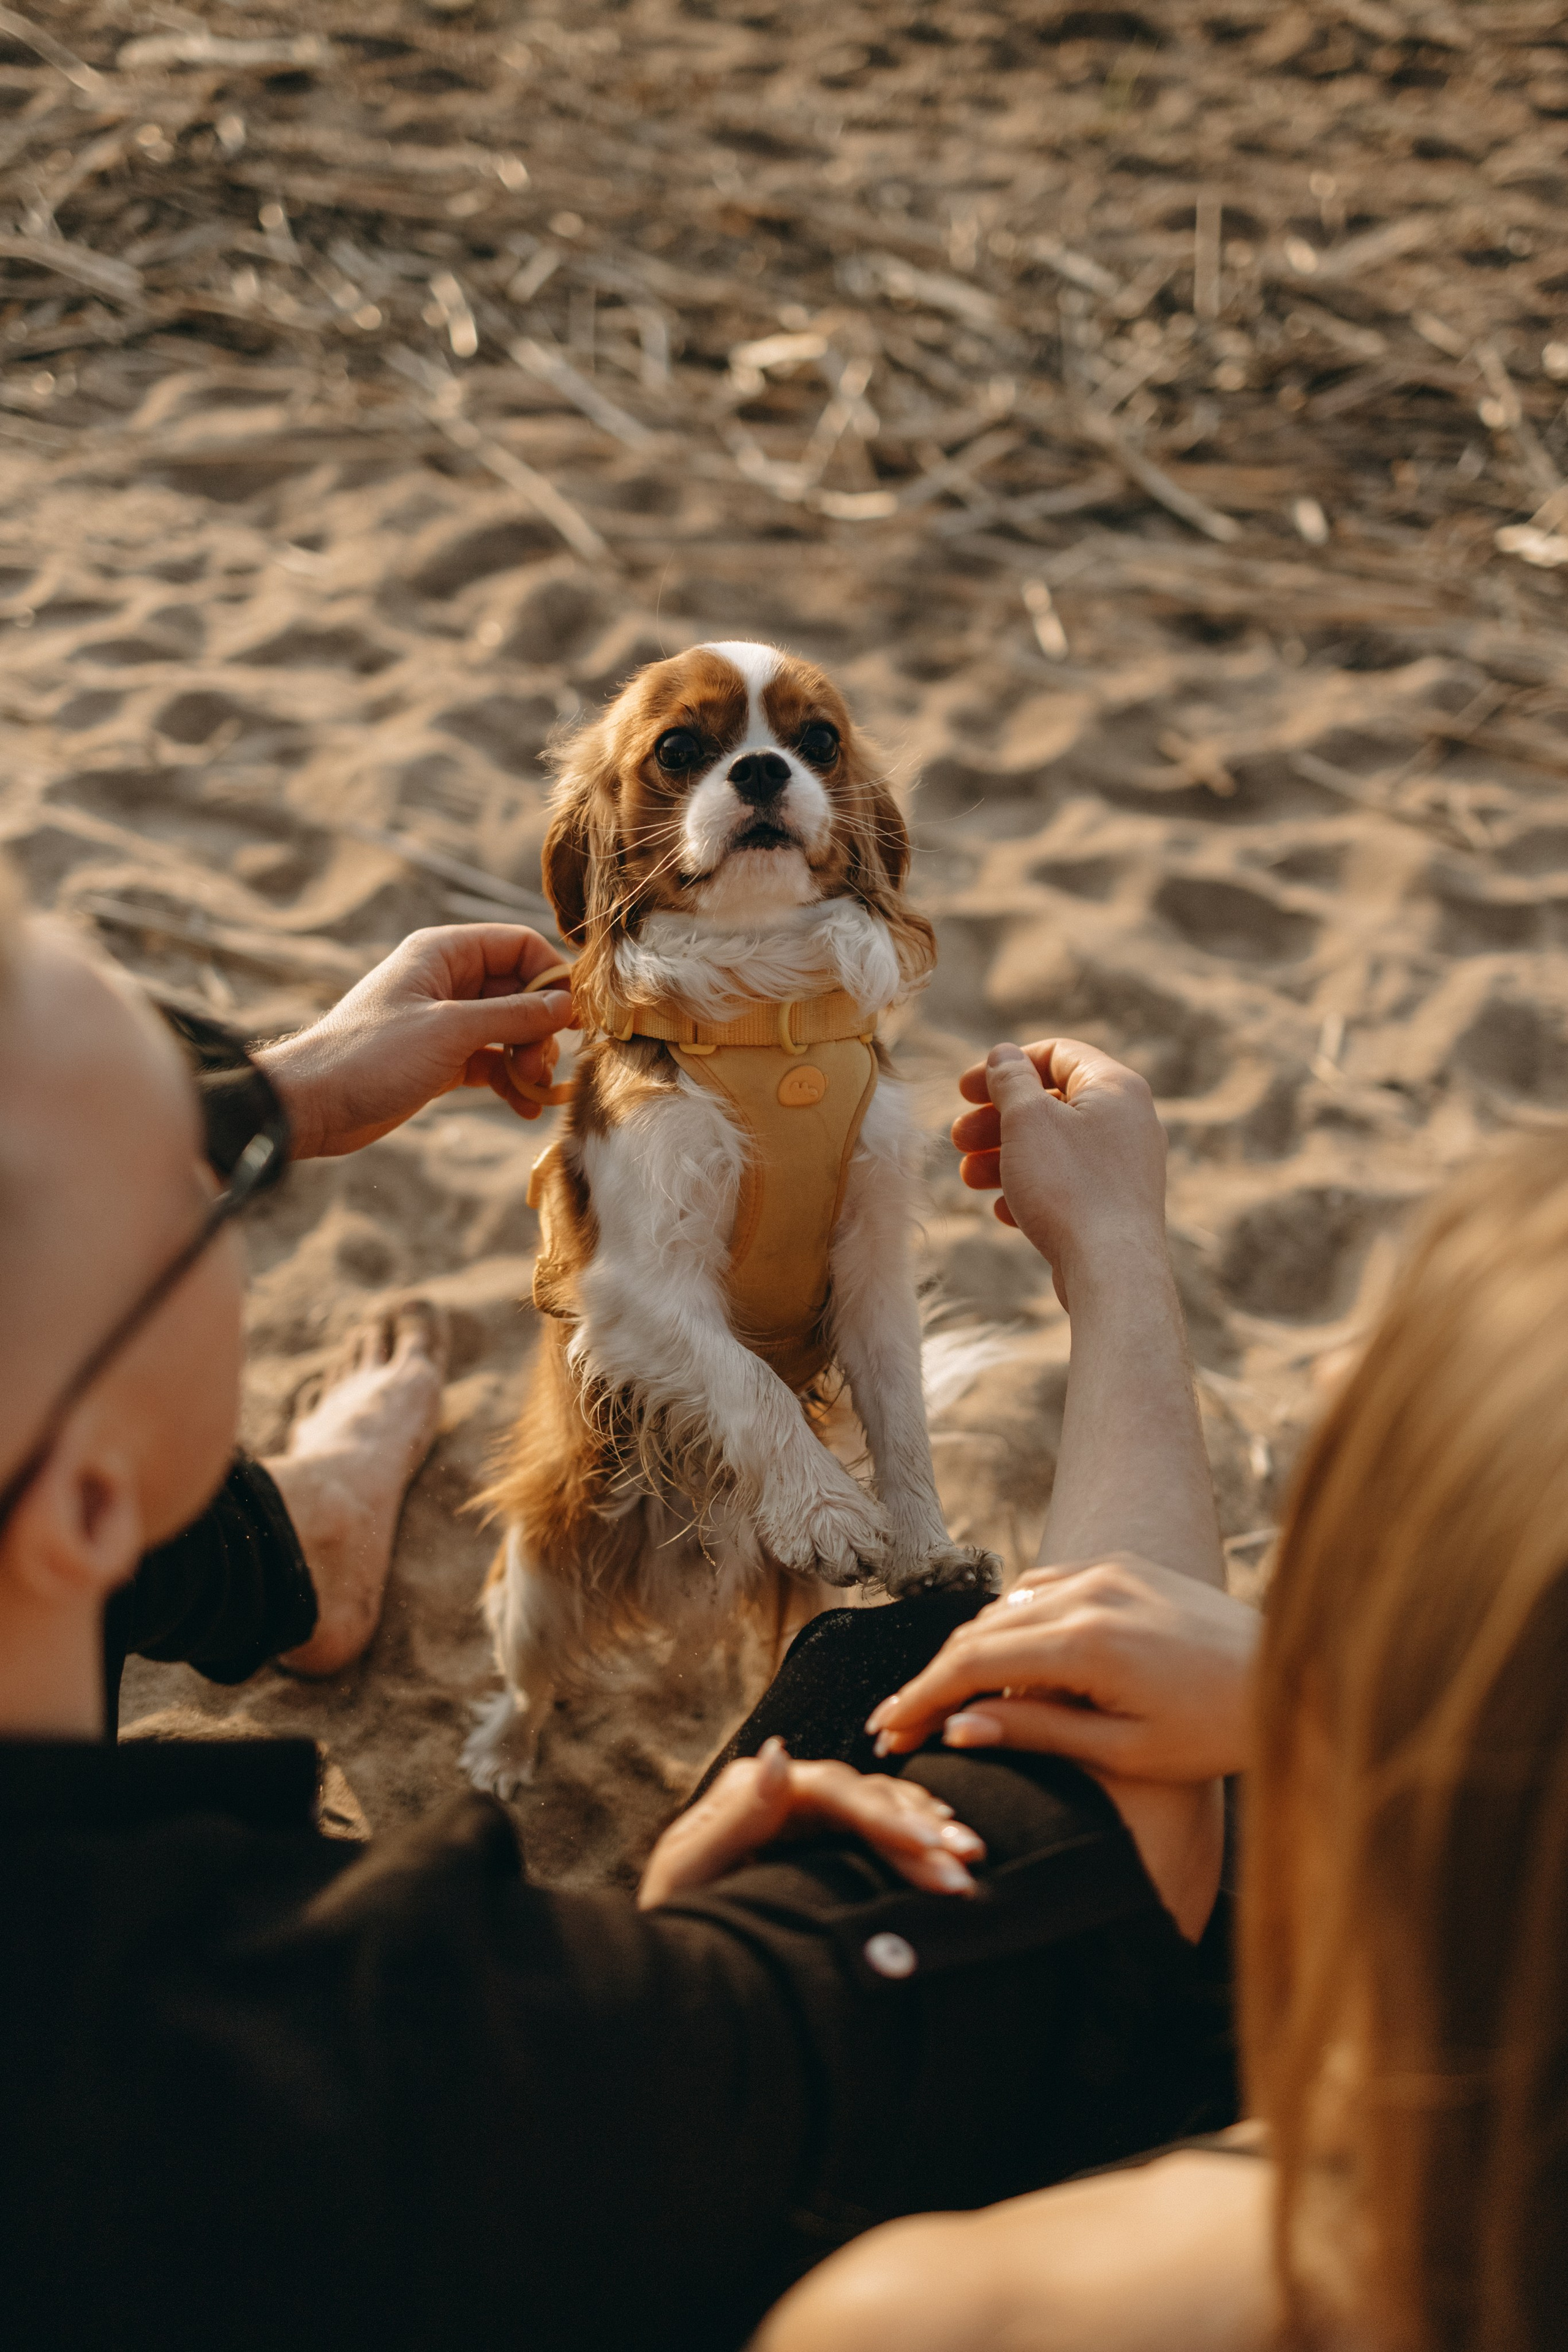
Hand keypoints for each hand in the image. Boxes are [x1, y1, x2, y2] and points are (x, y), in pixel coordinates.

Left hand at [259, 926, 575, 1157]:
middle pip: (520, 991)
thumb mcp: (450, 1030)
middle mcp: (448, 981)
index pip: (518, 946)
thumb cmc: (370, 1055)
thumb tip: (567, 1006)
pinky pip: (493, 1061)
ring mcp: (445, 1021)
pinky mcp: (442, 1059)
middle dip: (541, 1029)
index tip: (572, 1018)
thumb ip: (514, 1015)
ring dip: (530, 1059)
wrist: (312, 1105)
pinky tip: (523, 1106)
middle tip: (542, 1065)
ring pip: (510, 1030)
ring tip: (533, 1091)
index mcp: (444, 953)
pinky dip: (510, 1081)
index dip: (551, 977)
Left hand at [637, 1737, 985, 1907]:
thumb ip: (736, 1819)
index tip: (929, 1846)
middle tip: (966, 1861)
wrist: (668, 1972)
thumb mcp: (689, 1876)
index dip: (883, 1814)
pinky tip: (946, 1842)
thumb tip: (779, 1754)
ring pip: (877, 1806)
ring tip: (971, 1856)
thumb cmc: (677, 1925)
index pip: (831, 1790)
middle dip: (917, 1829)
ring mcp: (804, 1813)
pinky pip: (875, 1826)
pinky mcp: (820, 1840)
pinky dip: (913, 1832)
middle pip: (863, 1797)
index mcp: (752, 1788)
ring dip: (926, 1830)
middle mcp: (782, 1790)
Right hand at [864, 1554, 1258, 1780]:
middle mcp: (1088, 1590)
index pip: (971, 1663)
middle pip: (979, 1631)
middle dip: (934, 1679)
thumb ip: (1036, 1732)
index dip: (919, 1699)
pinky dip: (1015, 1621)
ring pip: (1008, 1606)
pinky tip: (1007, 1660)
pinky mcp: (1123, 1565)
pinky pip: (1044, 1587)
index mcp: (1085, 1642)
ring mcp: (1106, 1569)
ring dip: (972, 1650)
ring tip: (947, 1701)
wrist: (1292, 1674)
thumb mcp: (1123, 1749)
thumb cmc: (1215, 1730)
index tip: (886, 1733)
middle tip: (900, 1725)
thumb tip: (958, 1727)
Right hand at [950, 1039, 1166, 1306]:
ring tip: (968, 1177)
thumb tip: (1004, 1055)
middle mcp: (1128, 1122)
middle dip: (997, 1118)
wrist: (1111, 1271)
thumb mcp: (1027, 1120)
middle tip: (957, 1138)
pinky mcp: (1117, 1206)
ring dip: (1005, 1156)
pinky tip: (1002, 1210)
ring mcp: (1125, 1166)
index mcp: (1115, 1087)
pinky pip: (1068, 1185)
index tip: (966, 1090)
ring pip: (1055, 1148)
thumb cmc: (1069, 1188)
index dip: (1005, 1066)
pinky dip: (1032, 1189)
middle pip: (1052, 1104)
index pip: (1056, 1055)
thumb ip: (1010, 1080)